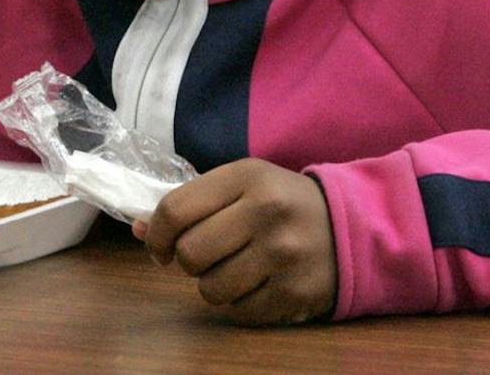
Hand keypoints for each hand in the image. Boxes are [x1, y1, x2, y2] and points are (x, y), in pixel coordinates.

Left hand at [135, 159, 337, 325]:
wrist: (351, 226)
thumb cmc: (280, 204)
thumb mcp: (240, 186)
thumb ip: (190, 203)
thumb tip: (137, 228)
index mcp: (246, 177)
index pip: (175, 209)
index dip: (156, 234)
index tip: (159, 246)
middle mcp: (266, 212)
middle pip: (191, 253)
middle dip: (189, 261)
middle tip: (206, 256)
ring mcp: (284, 254)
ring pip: (211, 289)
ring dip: (214, 285)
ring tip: (235, 270)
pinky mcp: (296, 291)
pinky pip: (239, 312)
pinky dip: (240, 304)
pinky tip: (258, 284)